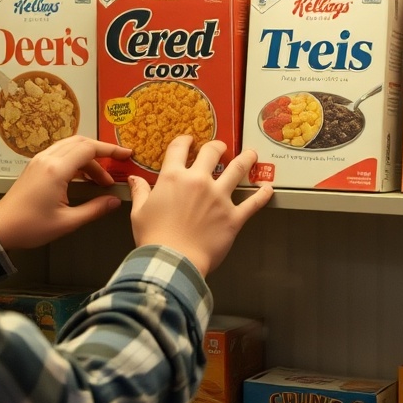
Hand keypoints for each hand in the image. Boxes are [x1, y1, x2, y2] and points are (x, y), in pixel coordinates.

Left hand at [0, 136, 132, 250]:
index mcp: (56, 170)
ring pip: (70, 146)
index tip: (125, 154)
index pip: (89, 149)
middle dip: (102, 152)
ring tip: (100, 180)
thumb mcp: (67, 222)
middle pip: (81, 142)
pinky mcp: (35, 165)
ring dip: (88, 157)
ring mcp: (39, 160)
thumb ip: (94, 209)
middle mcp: (47, 159)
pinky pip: (60, 153)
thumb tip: (114, 202)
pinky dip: (76, 160)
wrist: (0, 227)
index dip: (110, 150)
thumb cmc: (30, 226)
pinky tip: (83, 177)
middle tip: (117, 165)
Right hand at [127, 136, 273, 276]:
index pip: (179, 149)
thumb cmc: (154, 239)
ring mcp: (218, 198)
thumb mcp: (140, 213)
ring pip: (237, 170)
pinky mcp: (233, 217)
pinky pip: (253, 203)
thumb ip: (141, 192)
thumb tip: (134, 180)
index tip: (188, 140)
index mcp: (173, 178)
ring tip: (252, 154)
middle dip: (217, 146)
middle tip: (220, 147)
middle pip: (212, 152)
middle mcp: (198, 182)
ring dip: (246, 159)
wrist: (172, 262)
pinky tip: (268, 189)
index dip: (184, 141)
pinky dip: (263, 195)